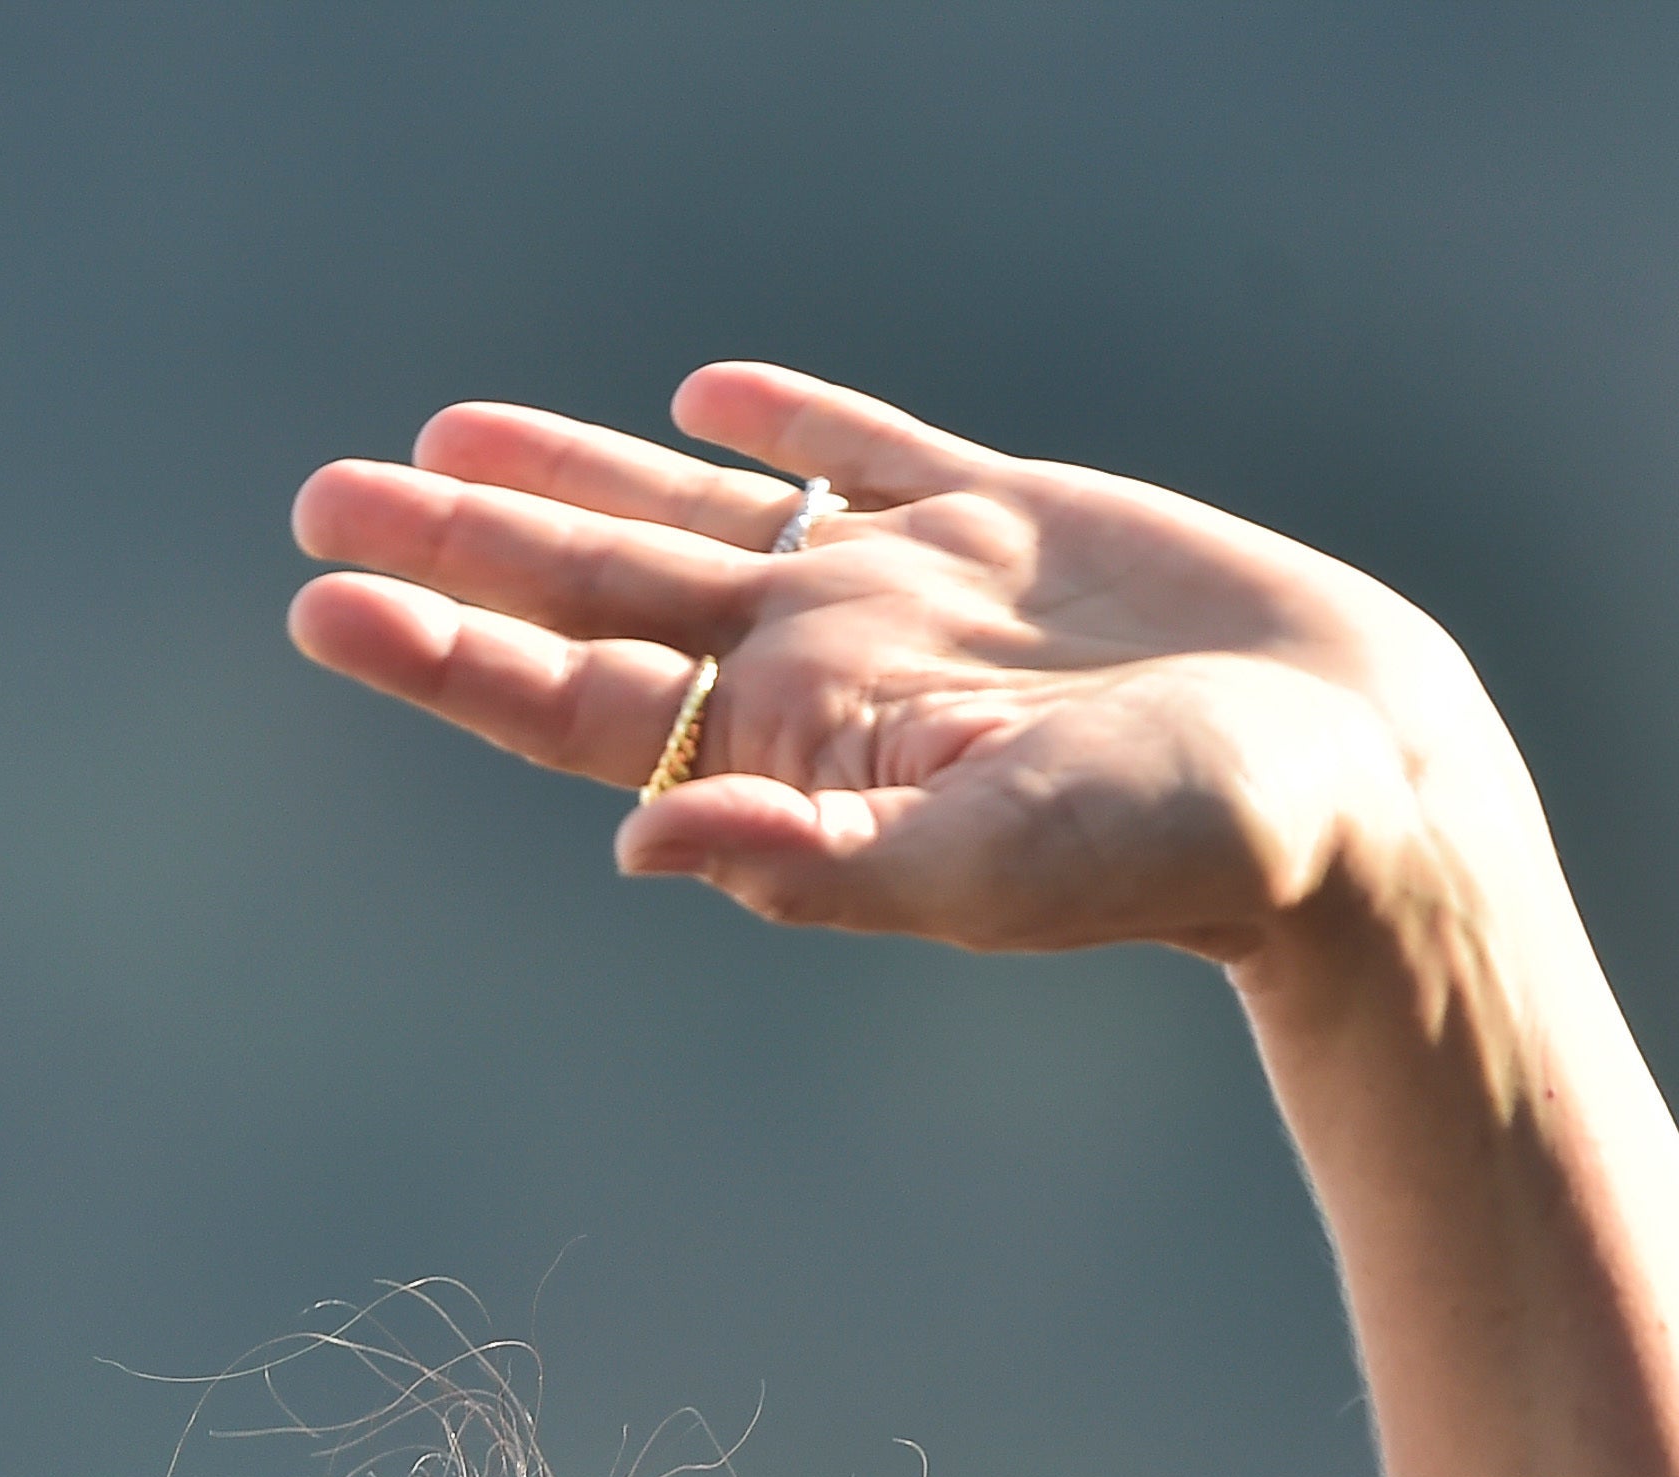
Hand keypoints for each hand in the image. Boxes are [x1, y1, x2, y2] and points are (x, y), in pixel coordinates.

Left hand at [289, 365, 1525, 963]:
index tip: (325, 604)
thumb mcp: (984, 869)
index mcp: (795, 751)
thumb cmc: (1177, 851)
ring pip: (693, 514)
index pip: (577, 698)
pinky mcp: (1009, 518)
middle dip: (455, 544)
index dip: (445, 650)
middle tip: (319, 499)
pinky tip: (702, 404)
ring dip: (566, 477)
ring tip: (440, 439)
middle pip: (595, 595)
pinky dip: (785, 422)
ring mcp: (909, 588)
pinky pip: (867, 451)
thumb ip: (814, 867)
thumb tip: (635, 851)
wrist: (1359, 782)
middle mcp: (824, 667)